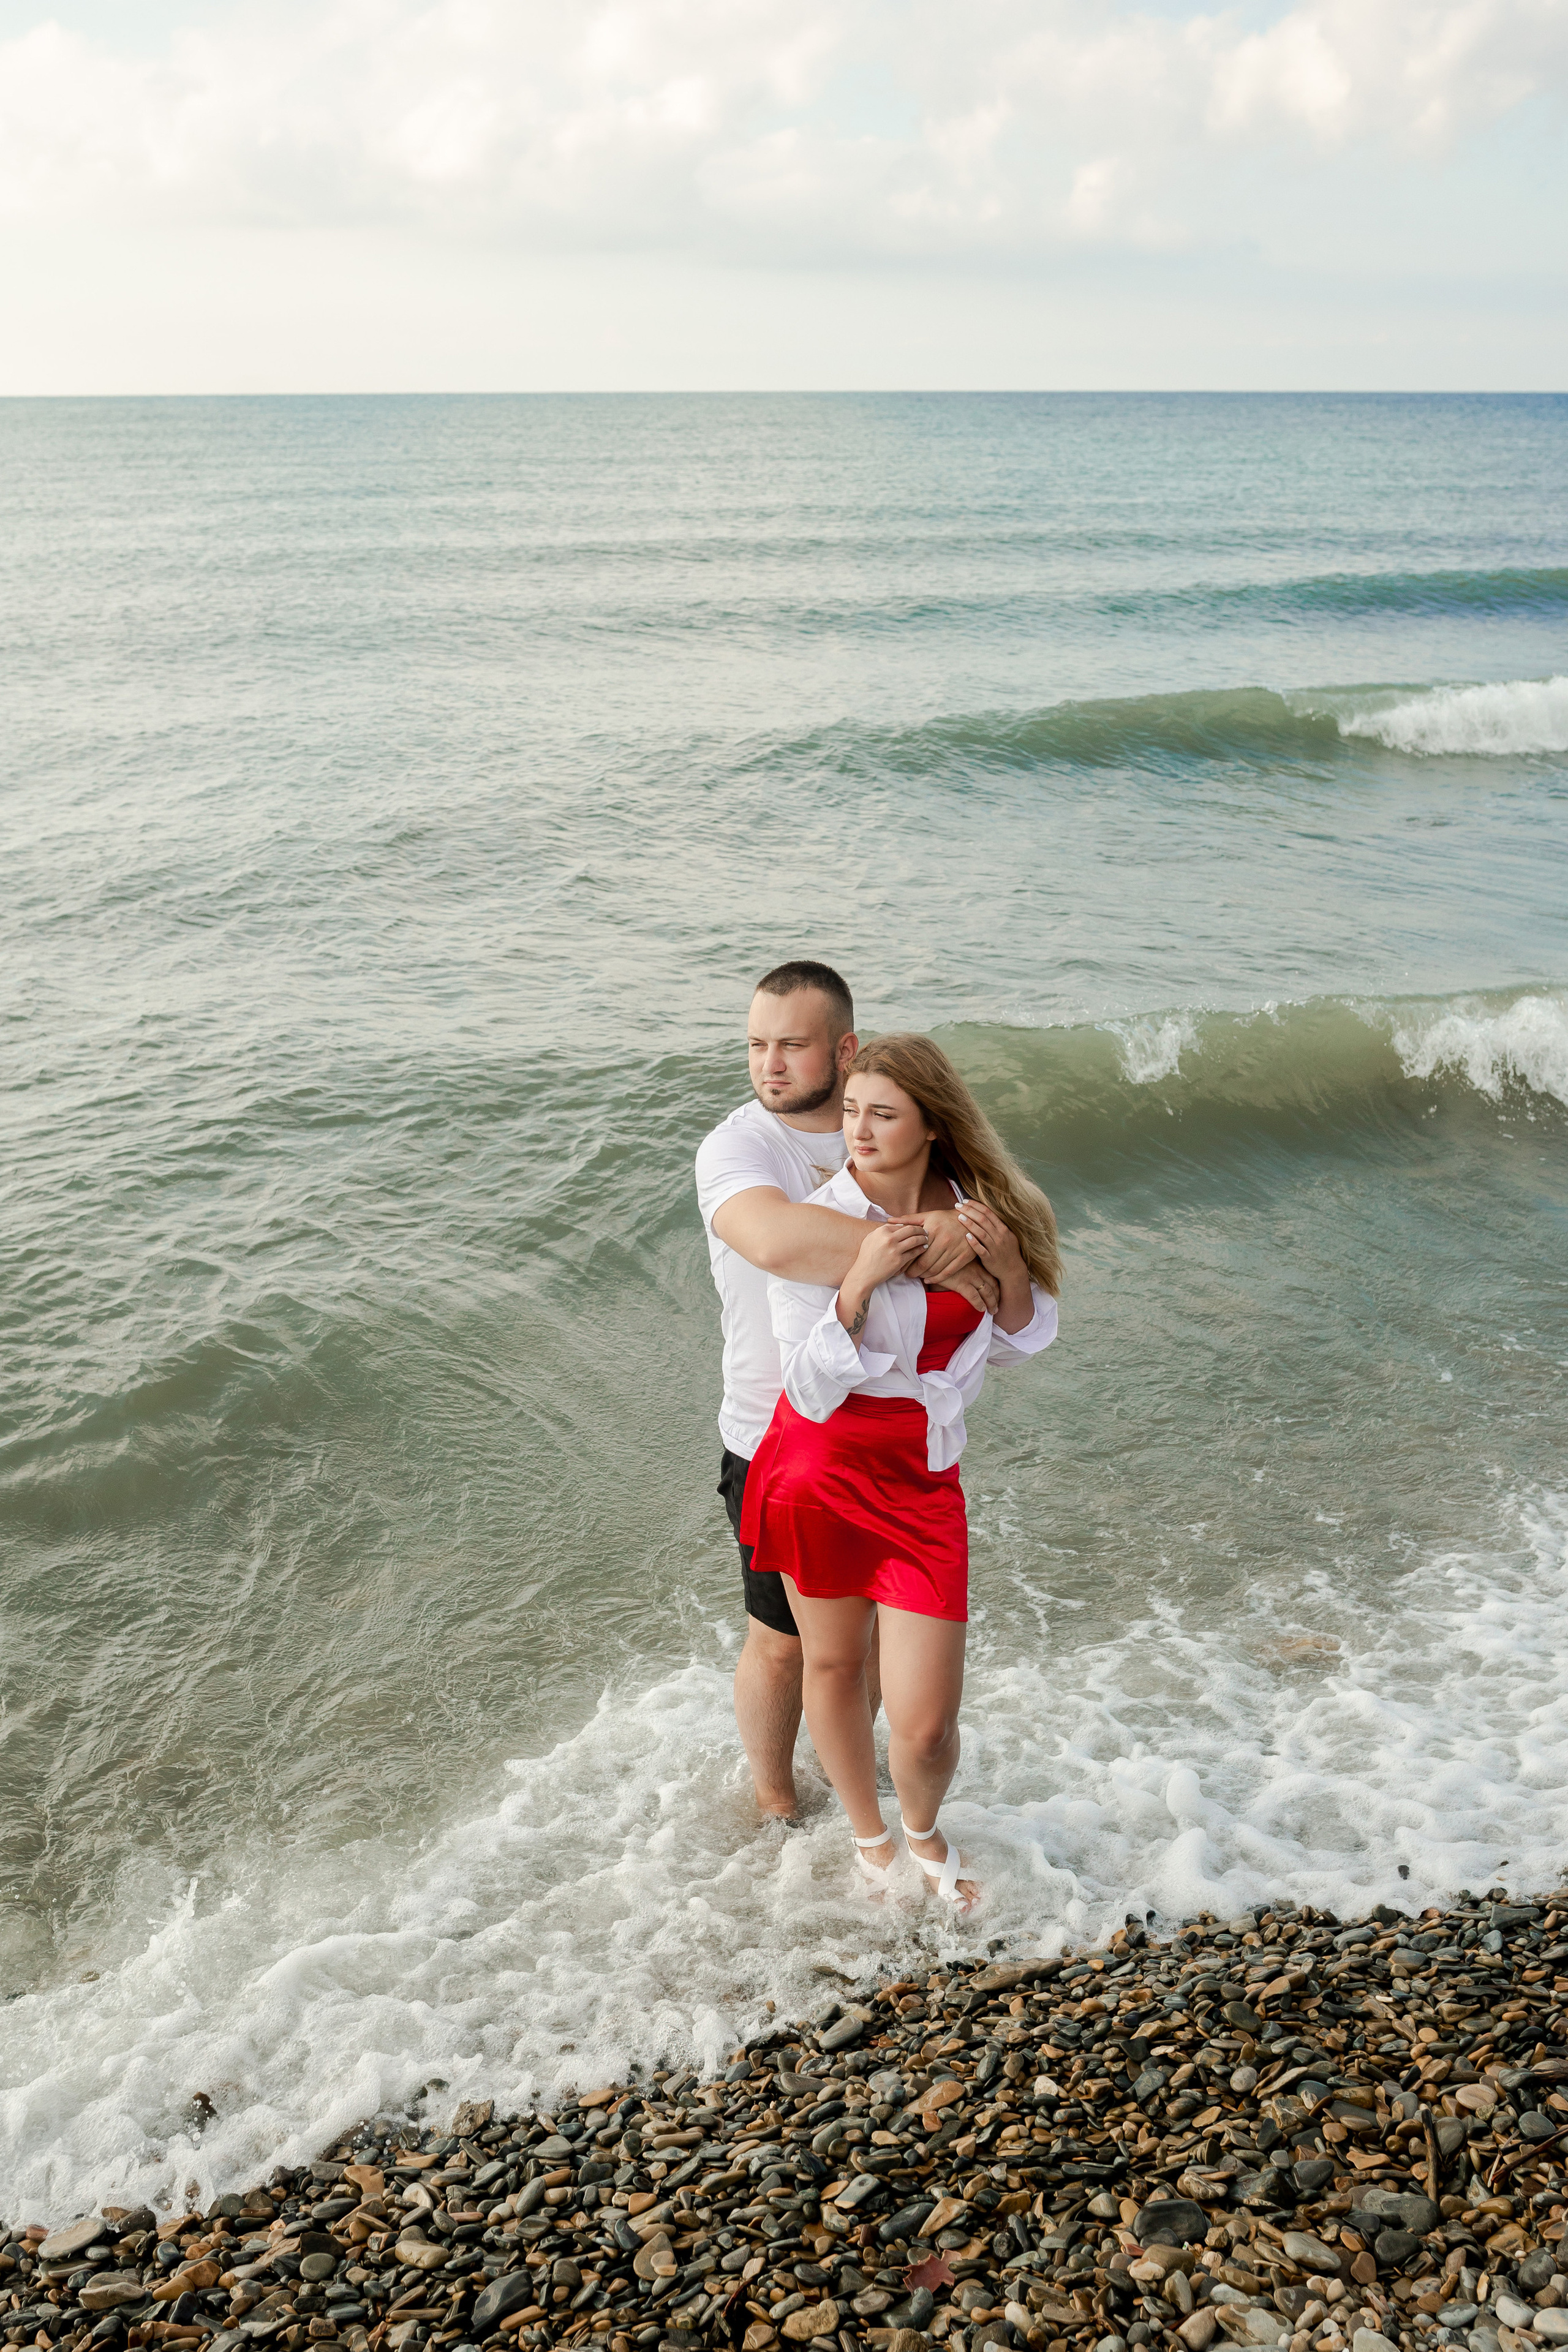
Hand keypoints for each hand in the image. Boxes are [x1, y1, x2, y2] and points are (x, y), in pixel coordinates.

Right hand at [836, 1219, 927, 1339]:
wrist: (863, 1275)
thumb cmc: (866, 1257)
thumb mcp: (871, 1239)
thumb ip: (883, 1231)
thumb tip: (896, 1226)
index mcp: (881, 1231)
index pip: (901, 1224)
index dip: (911, 1226)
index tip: (916, 1228)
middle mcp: (888, 1238)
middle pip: (910, 1230)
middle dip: (920, 1230)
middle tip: (926, 1231)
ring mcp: (894, 1249)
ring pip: (915, 1240)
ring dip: (923, 1239)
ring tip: (927, 1239)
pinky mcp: (899, 1260)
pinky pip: (914, 1252)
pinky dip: (921, 1249)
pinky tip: (924, 1248)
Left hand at [907, 1206, 977, 1282]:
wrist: (970, 1219)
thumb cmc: (945, 1218)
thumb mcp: (927, 1215)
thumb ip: (908, 1220)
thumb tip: (889, 1221)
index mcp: (933, 1230)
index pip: (916, 1251)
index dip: (906, 1262)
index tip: (901, 1266)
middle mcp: (944, 1240)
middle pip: (925, 1264)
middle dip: (914, 1272)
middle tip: (908, 1275)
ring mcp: (954, 1250)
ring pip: (935, 1269)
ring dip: (924, 1276)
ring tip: (918, 1275)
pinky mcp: (964, 1257)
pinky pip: (948, 1272)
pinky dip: (937, 1278)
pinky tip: (929, 1279)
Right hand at [926, 1262, 1000, 1316]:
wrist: (931, 1254)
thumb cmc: (943, 1255)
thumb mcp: (957, 1258)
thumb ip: (963, 1264)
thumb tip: (963, 1272)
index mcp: (977, 1263)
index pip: (992, 1276)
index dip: (997, 1287)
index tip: (998, 1295)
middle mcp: (976, 1270)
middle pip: (993, 1285)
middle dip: (997, 1297)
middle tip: (997, 1306)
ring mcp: (970, 1276)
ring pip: (987, 1292)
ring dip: (992, 1303)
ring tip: (993, 1311)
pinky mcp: (961, 1283)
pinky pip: (974, 1296)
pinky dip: (979, 1304)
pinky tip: (981, 1309)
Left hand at [955, 1199, 1025, 1279]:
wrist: (1013, 1270)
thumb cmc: (1006, 1251)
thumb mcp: (1006, 1235)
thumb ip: (996, 1225)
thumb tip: (982, 1213)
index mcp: (1003, 1228)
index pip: (988, 1212)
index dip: (975, 1205)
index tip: (964, 1201)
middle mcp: (1000, 1236)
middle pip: (983, 1219)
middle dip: (969, 1211)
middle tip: (957, 1206)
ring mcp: (995, 1247)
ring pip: (981, 1233)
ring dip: (970, 1224)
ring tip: (959, 1217)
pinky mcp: (990, 1258)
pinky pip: (981, 1249)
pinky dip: (974, 1242)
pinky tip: (966, 1236)